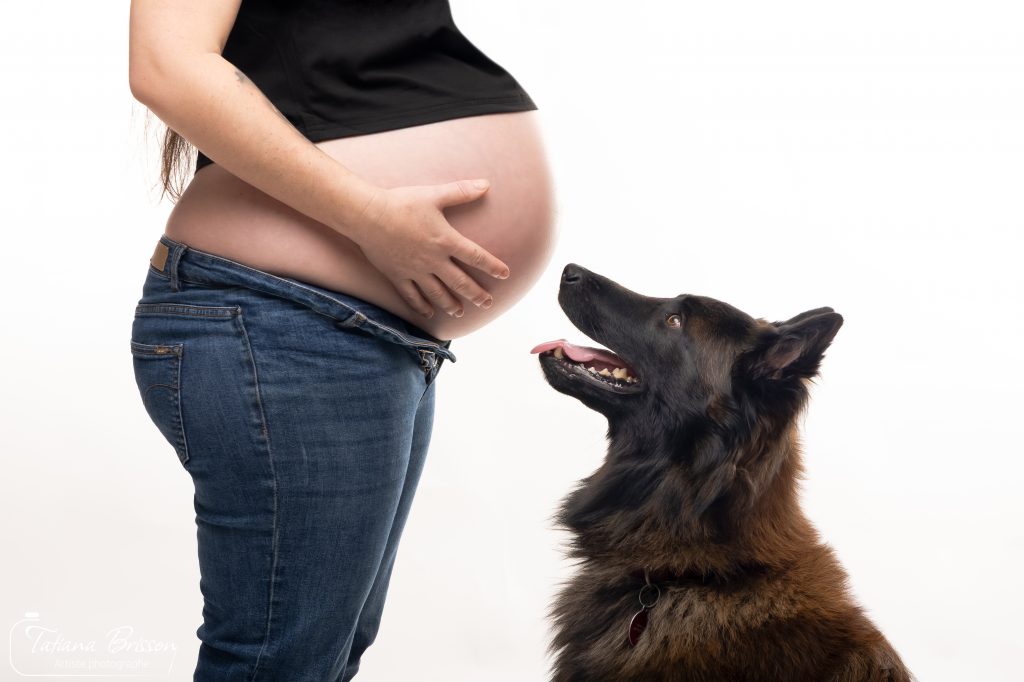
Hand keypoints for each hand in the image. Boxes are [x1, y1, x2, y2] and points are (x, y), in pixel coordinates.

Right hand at [351, 179, 509, 317]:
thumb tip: (486, 184)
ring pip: (438, 293)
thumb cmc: (401, 203)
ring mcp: (415, 271)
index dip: (493, 266)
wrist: (367, 215)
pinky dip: (421, 306)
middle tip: (488, 304)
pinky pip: (412, 296)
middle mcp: (433, 260)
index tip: (505, 274)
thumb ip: (461, 192)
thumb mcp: (434, 195)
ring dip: (451, 304)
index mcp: (445, 240)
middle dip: (476, 294)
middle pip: (460, 282)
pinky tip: (428, 313)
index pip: (476, 257)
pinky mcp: (397, 276)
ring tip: (460, 312)